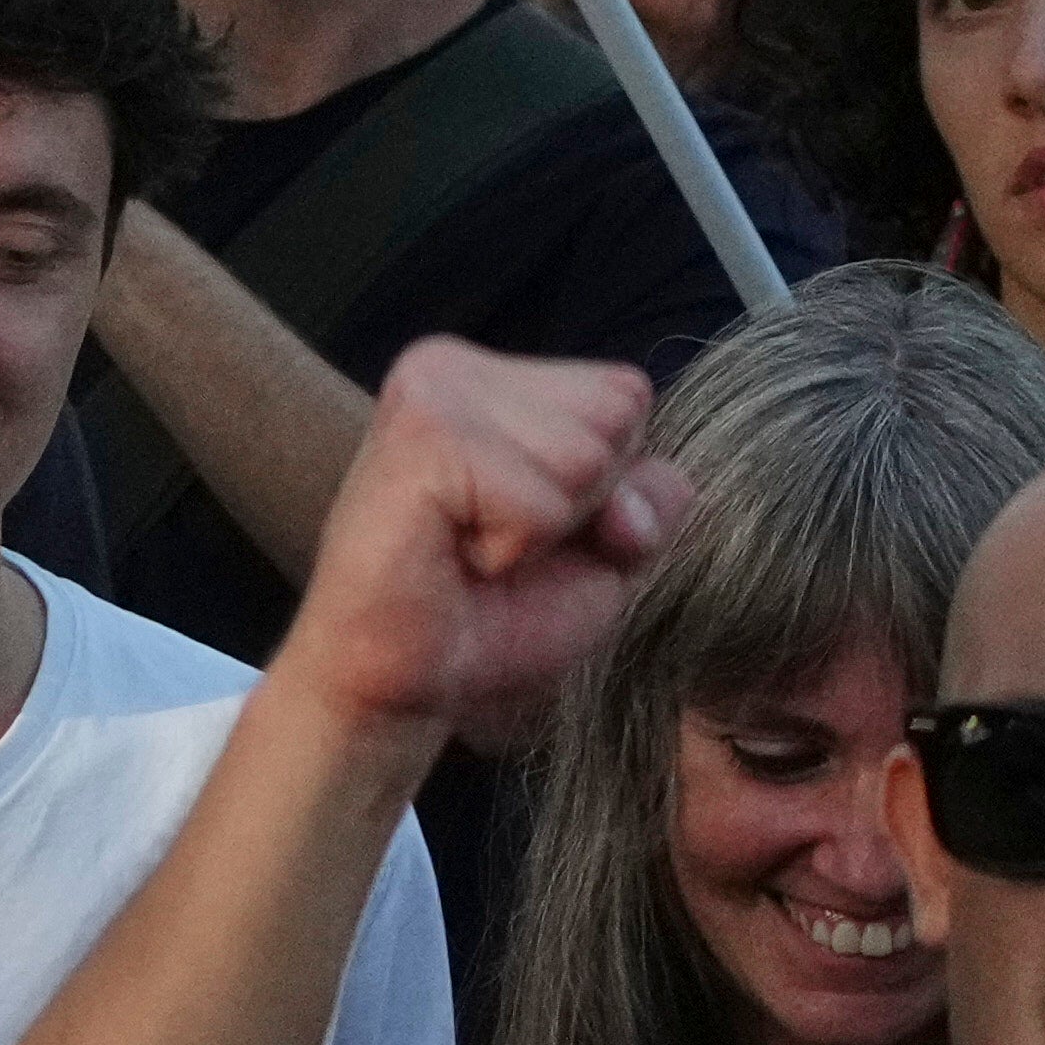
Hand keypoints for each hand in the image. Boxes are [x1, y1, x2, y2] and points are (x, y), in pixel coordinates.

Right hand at [288, 339, 673, 751]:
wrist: (399, 679)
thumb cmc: (491, 612)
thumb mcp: (602, 550)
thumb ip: (646, 499)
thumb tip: (632, 499)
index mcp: (488, 375)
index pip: (627, 395)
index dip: (611, 483)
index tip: (532, 526)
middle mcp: (451, 364)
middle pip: (618, 414)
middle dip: (588, 502)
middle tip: (502, 543)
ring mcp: (432, 392)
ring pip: (587, 454)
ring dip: (551, 530)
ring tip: (476, 549)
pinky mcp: (421, 439)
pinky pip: (543, 503)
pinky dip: (518, 552)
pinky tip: (457, 558)